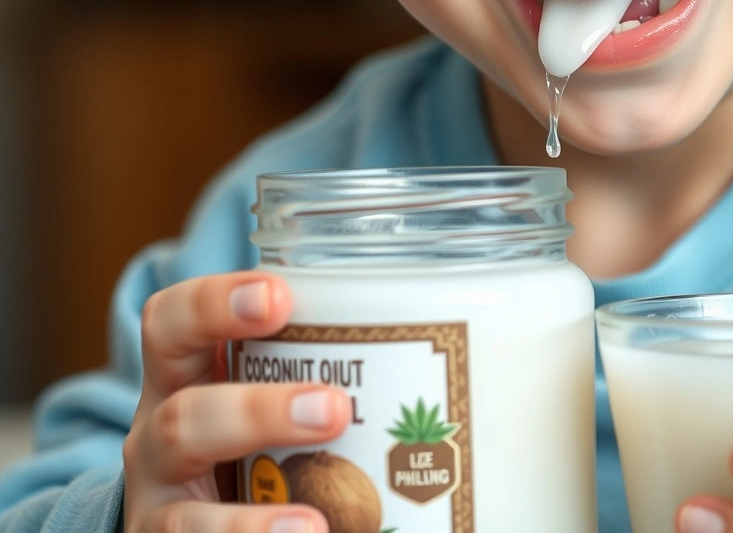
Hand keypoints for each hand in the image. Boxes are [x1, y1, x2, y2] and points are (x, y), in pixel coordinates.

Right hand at [123, 273, 349, 532]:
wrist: (214, 528)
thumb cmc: (268, 448)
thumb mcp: (281, 399)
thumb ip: (346, 375)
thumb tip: (499, 352)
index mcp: (187, 382)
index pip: (172, 325)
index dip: (215, 304)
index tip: (280, 296)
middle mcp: (160, 444)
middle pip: (183, 419)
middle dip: (256, 412)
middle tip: (333, 409)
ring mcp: (162, 513)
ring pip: (180, 520)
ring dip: (249, 522)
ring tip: (315, 527)